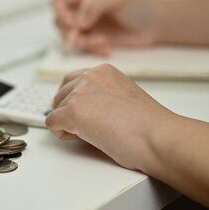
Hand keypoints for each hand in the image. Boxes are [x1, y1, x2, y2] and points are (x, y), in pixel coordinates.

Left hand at [45, 64, 179, 169]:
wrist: (157, 137)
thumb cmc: (149, 126)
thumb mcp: (123, 97)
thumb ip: (103, 96)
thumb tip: (87, 110)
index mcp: (104, 71)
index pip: (74, 80)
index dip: (76, 100)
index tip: (86, 112)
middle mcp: (90, 77)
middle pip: (61, 94)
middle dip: (69, 111)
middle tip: (90, 127)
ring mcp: (80, 93)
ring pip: (56, 109)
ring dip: (68, 123)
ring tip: (94, 133)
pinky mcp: (72, 112)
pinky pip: (51, 123)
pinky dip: (62, 133)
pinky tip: (83, 138)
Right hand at [52, 0, 162, 54]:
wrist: (154, 24)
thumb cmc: (137, 6)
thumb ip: (96, 6)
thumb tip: (79, 22)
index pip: (59, 1)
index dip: (61, 12)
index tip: (73, 22)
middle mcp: (82, 10)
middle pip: (60, 22)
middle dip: (71, 32)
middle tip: (88, 35)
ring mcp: (87, 27)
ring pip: (71, 38)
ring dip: (84, 43)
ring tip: (103, 43)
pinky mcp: (94, 41)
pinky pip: (84, 49)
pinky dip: (93, 50)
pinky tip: (108, 48)